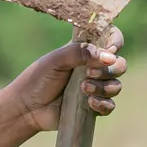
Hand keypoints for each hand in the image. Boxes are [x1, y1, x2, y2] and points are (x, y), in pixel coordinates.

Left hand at [9, 25, 127, 131]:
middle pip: (120, 64)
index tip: (108, 51)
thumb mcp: (56, 60)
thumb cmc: (37, 79)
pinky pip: (110, 105)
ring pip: (116, 85)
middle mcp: (93, 68)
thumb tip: (108, 56)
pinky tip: (89, 103)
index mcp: (85, 51)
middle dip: (110, 69)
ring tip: (83, 89)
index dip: (115, 42)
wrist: (27, 107)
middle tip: (89, 73)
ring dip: (104, 87)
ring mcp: (95, 87)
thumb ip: (79, 52)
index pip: (111, 38)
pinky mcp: (93, 107)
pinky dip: (103, 104)